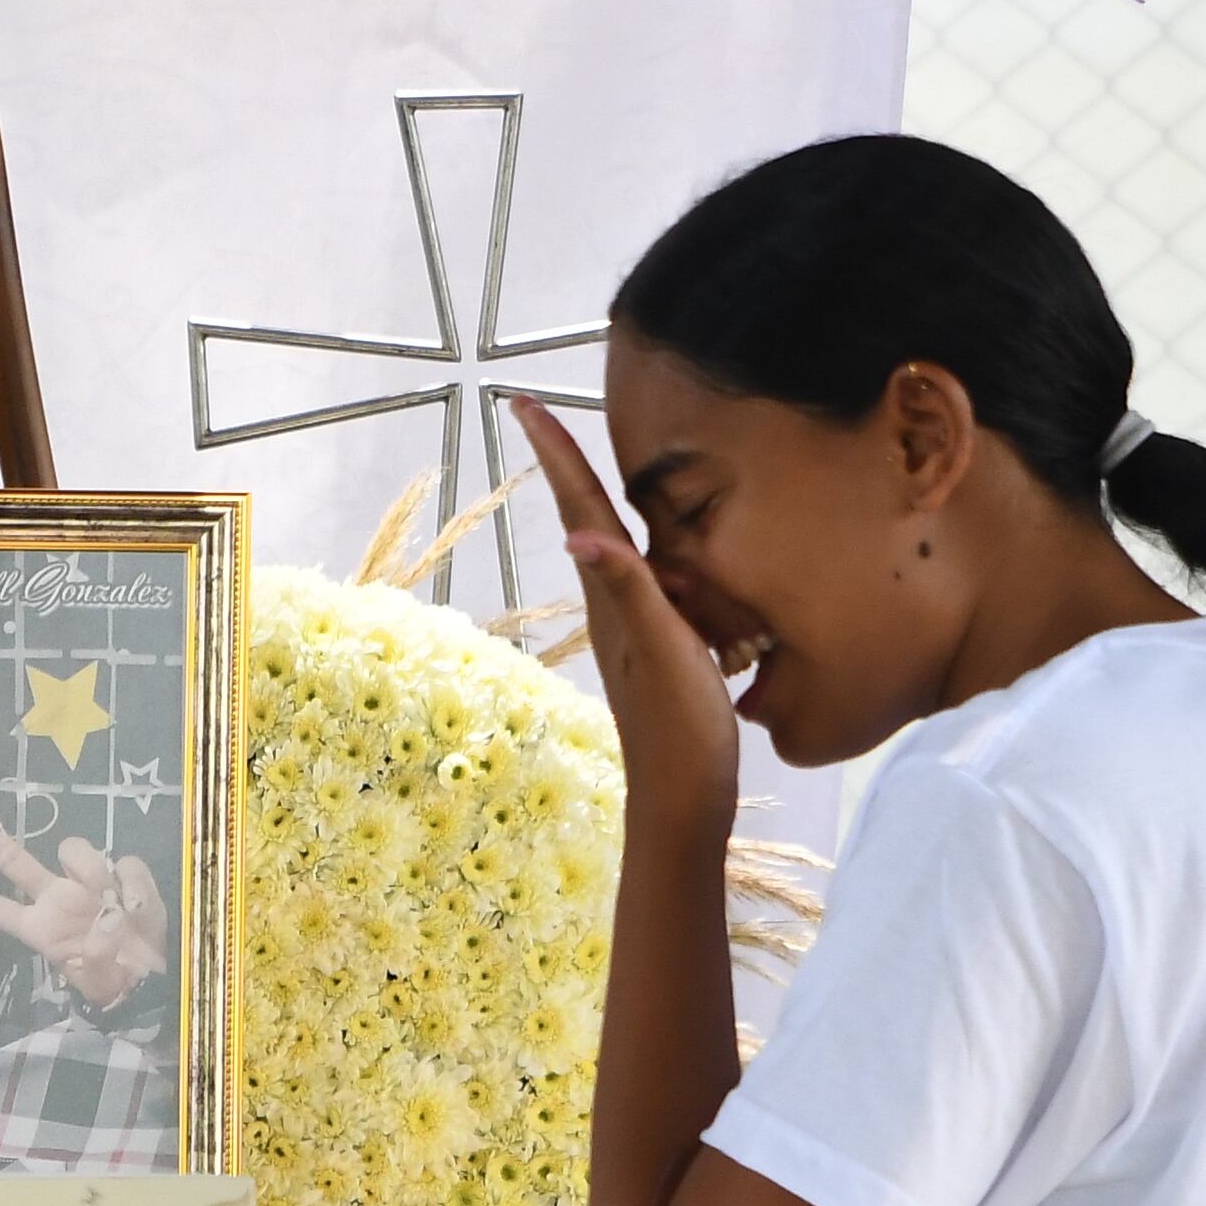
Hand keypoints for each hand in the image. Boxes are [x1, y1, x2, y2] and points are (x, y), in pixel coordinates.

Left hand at [0, 789, 168, 1010]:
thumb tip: (100, 908)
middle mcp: (53, 898)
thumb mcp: (95, 976)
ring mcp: (84, 882)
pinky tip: (138, 905)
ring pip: (73, 847)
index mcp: (39, 926)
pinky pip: (124, 862)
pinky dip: (134, 884)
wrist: (155, 978)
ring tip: (118, 910)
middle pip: (6, 855)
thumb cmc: (117, 979)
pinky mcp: (120, 873)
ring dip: (93, 872)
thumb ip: (93, 952)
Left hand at [508, 394, 736, 826]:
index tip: (521, 403)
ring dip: (598, 498)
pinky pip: (650, 579)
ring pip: (616, 546)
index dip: (557, 453)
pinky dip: (647, 547)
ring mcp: (633, 626)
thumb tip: (577, 536)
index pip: (582, 507)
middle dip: (567, 462)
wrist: (684, 802)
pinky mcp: (657, 646)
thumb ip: (629, 589)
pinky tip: (659, 546)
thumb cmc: (680, 730)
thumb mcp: (663, 652)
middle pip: (589, 515)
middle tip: (537, 411)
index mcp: (617, 595)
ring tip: (580, 456)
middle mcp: (615, 603)